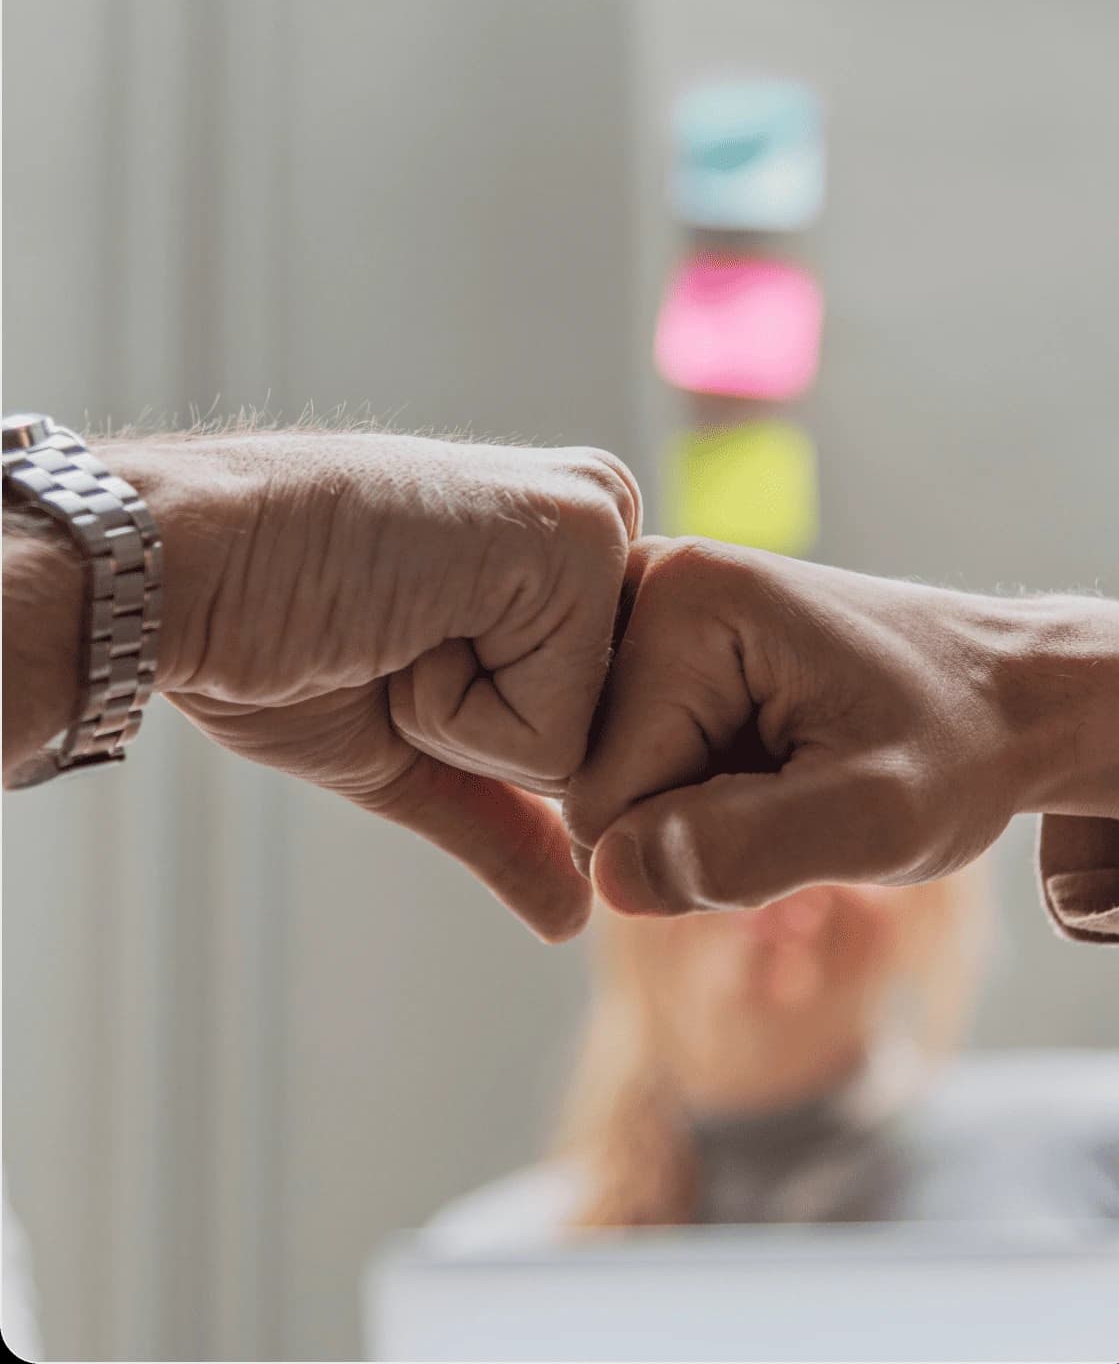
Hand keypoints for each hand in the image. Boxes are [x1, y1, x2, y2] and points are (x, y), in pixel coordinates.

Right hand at [92, 432, 639, 937]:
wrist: (185, 569)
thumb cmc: (273, 637)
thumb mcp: (406, 748)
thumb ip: (502, 821)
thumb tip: (575, 916)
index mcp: (574, 561)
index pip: (602, 736)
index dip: (488, 744)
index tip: (399, 652)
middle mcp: (609, 524)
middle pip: (612, 746)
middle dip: (487, 739)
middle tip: (398, 640)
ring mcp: (602, 524)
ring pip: (589, 748)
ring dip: (465, 725)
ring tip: (397, 626)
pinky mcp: (581, 533)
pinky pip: (559, 733)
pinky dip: (457, 715)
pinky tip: (402, 621)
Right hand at [566, 538, 1118, 914]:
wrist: (1006, 695)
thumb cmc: (957, 747)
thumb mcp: (877, 817)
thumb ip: (744, 849)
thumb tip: (608, 876)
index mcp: (686, 601)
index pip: (599, 793)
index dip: (688, 845)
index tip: (792, 810)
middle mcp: (649, 581)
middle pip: (590, 777)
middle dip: (684, 821)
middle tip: (794, 792)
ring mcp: (649, 605)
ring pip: (605, 773)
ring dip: (689, 804)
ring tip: (783, 770)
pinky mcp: (659, 636)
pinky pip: (627, 753)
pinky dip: (690, 782)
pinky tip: (761, 756)